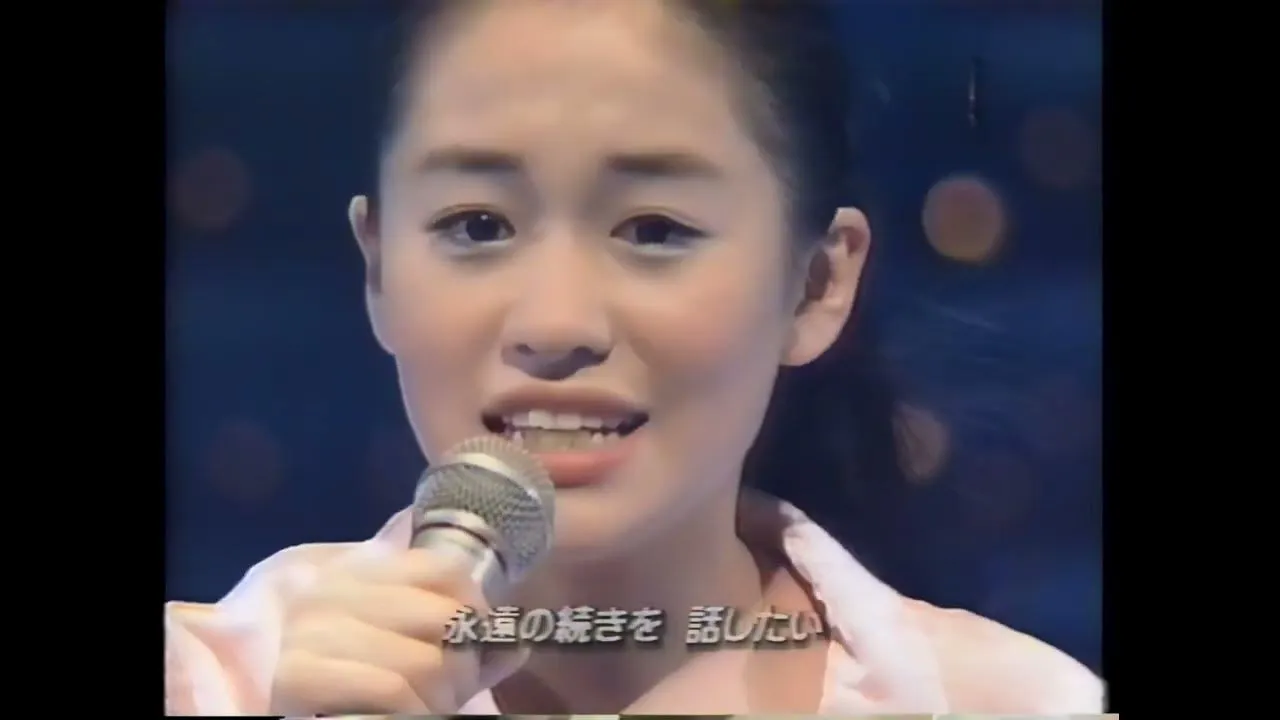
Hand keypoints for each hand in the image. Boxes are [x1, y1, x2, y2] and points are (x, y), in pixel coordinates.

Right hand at [269, 547, 526, 714]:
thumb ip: (469, 644)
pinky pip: (390, 688)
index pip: (445, 570)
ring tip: (426, 708)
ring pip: (423, 661)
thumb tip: (518, 640)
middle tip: (449, 692)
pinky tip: (406, 717)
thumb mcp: (420, 655)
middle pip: (444, 616)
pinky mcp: (297, 675)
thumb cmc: (364, 689)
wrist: (307, 714)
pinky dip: (412, 713)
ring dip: (438, 698)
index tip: (476, 647)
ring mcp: (308, 630)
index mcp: (357, 569)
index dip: (476, 610)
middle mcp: (328, 589)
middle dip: (460, 665)